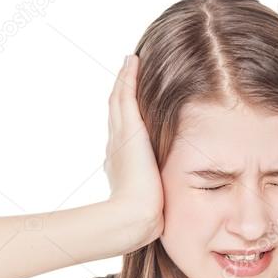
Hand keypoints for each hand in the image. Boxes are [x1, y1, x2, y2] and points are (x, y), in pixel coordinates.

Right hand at [103, 53, 164, 244]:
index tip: (130, 101)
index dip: (126, 114)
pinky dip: (128, 78)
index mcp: (120, 161)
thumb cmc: (146, 215)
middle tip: (127, 71)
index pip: (123, 131)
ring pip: (119, 100)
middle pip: (117, 111)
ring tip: (130, 62)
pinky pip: (126, 96)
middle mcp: (115, 145)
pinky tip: (133, 61)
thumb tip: (162, 199)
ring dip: (124, 80)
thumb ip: (156, 191)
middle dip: (122, 92)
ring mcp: (119, 136)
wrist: (134, 215)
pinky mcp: (128, 130)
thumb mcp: (152, 198)